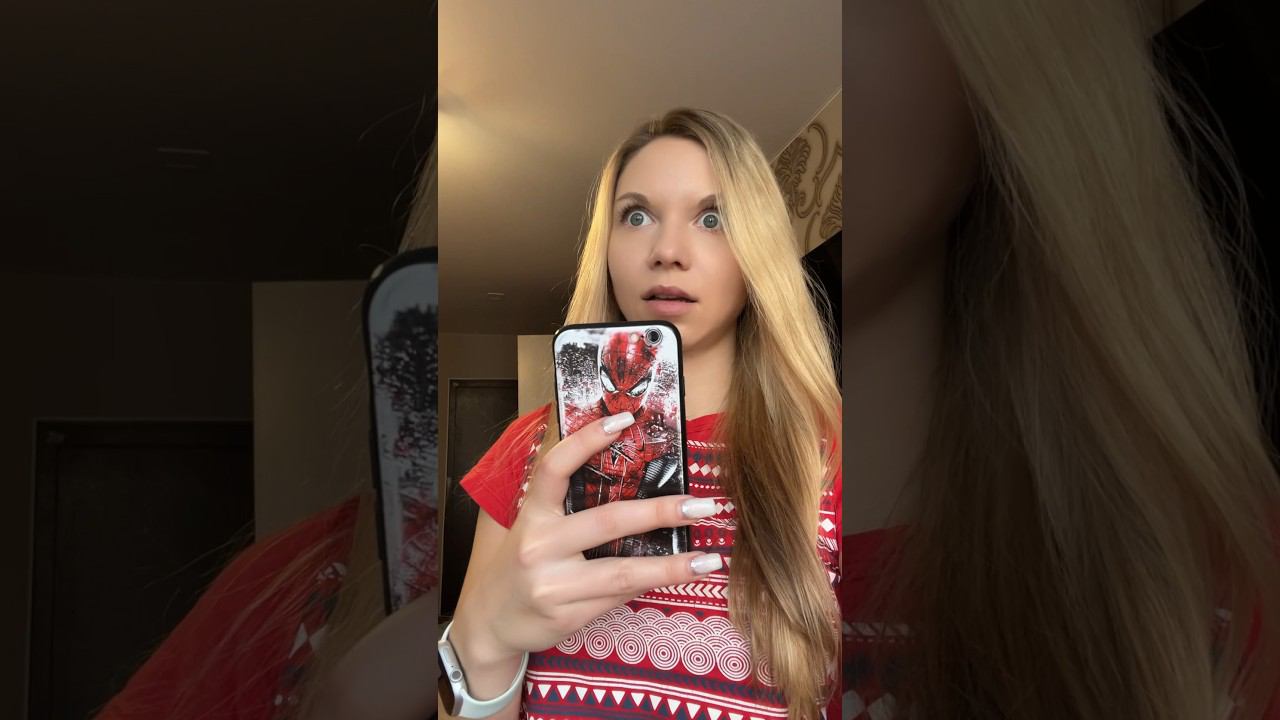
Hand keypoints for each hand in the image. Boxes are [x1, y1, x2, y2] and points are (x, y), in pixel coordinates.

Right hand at [451, 412, 721, 668]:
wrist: (489, 623)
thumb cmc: (520, 565)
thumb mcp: (530, 526)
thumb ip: (563, 502)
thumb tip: (621, 469)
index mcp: (531, 514)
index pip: (556, 468)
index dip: (587, 439)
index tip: (626, 420)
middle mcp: (539, 546)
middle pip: (607, 521)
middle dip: (660, 511)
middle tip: (702, 504)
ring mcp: (552, 584)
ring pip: (622, 571)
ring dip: (671, 566)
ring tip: (709, 560)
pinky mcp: (567, 615)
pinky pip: (617, 596)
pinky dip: (648, 585)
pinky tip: (677, 578)